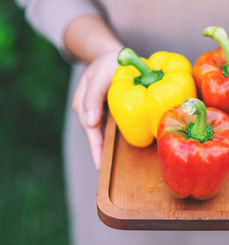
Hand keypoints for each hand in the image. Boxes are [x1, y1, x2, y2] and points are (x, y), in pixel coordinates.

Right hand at [71, 50, 119, 169]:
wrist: (110, 56)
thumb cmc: (108, 64)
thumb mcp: (101, 76)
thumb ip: (93, 97)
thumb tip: (89, 122)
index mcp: (83, 102)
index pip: (90, 129)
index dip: (95, 147)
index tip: (99, 165)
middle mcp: (85, 109)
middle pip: (92, 134)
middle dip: (97, 152)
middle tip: (104, 170)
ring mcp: (93, 110)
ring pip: (97, 132)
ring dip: (101, 147)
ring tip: (106, 164)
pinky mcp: (101, 110)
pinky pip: (103, 126)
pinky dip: (107, 136)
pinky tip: (112, 147)